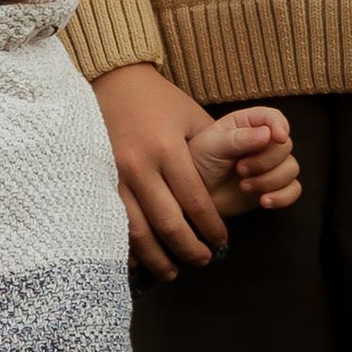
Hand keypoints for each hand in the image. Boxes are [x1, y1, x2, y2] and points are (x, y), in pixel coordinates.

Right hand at [94, 62, 238, 278]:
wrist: (111, 81)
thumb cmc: (158, 100)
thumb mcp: (192, 116)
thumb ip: (222, 143)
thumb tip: (253, 162)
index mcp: (168, 150)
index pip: (196, 201)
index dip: (211, 227)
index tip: (222, 240)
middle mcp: (141, 166)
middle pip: (169, 223)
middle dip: (189, 248)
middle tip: (204, 259)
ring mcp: (115, 175)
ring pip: (139, 232)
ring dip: (158, 257)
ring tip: (174, 269)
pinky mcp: (98, 180)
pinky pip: (114, 224)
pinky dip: (128, 247)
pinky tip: (141, 260)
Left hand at [189, 104, 299, 211]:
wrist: (193, 198)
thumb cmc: (198, 164)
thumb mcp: (212, 146)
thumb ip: (239, 138)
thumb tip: (268, 134)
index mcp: (246, 123)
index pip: (273, 117)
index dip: (280, 125)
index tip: (278, 138)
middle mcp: (262, 142)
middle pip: (285, 146)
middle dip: (265, 161)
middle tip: (240, 170)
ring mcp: (269, 165)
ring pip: (291, 168)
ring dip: (270, 180)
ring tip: (244, 186)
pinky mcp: (273, 187)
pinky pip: (293, 190)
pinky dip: (283, 197)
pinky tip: (264, 201)